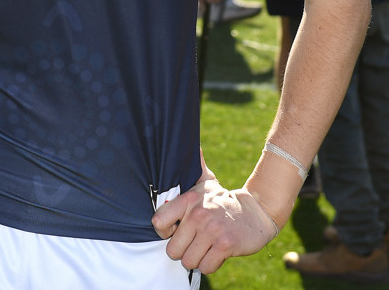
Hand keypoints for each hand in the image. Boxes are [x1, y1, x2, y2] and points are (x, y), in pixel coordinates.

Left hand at [152, 154, 277, 274]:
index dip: (164, 232)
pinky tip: (216, 253)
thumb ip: (195, 168)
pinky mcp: (225, 245)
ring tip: (205, 247)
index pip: (158, 222)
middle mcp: (198, 214)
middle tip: (193, 243)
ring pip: (189, 261)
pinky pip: (206, 267)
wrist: (255, 213)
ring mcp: (211, 230)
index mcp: (189, 200)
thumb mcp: (207, 183)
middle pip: (173, 250)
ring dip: (197, 259)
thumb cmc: (224, 202)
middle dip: (182, 251)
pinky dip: (210, 264)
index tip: (174, 231)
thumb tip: (193, 146)